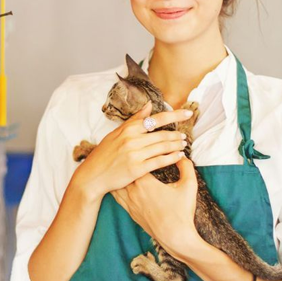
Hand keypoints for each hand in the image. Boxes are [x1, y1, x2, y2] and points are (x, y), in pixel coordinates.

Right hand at [71, 101, 192, 201]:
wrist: (93, 174)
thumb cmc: (104, 153)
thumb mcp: (116, 133)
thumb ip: (134, 120)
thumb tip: (149, 105)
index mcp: (128, 129)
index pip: (156, 119)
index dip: (175, 115)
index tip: (188, 113)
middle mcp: (132, 140)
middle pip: (162, 134)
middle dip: (177, 134)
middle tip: (185, 135)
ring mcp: (135, 154)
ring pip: (163, 147)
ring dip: (176, 145)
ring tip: (183, 144)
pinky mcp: (137, 169)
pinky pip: (160, 162)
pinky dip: (172, 158)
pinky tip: (179, 156)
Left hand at [111, 157, 202, 260]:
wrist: (175, 237)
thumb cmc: (182, 212)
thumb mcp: (189, 186)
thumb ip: (186, 167)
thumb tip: (182, 156)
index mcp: (145, 182)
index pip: (138, 161)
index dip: (140, 153)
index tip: (142, 147)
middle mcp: (133, 191)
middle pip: (124, 171)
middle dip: (126, 162)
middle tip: (125, 151)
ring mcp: (129, 203)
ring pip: (117, 183)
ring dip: (118, 174)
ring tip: (117, 164)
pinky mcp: (129, 212)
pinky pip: (117, 196)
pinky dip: (116, 187)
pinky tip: (116, 182)